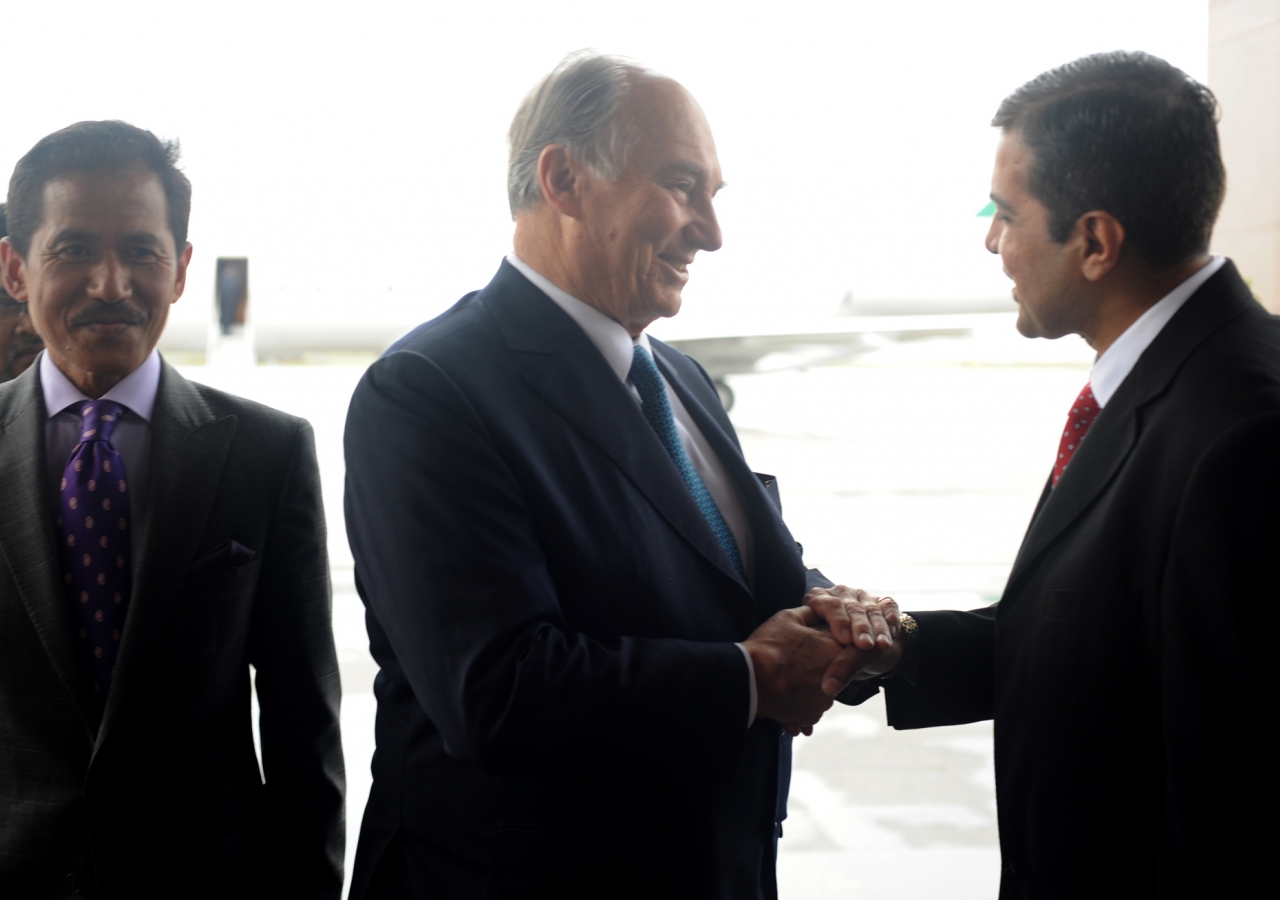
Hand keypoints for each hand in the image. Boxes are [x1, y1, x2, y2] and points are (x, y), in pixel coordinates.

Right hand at [741, 606, 844, 735]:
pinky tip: (786, 693)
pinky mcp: (813, 715)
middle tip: (797, 662)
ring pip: (822, 689)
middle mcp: (837, 677)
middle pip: (834, 670)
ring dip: (810, 685)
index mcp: (835, 649)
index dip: (826, 643)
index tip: (812, 644)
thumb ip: (811, 613)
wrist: (749, 679)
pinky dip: (801, 702)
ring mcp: (825, 699)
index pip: (844, 645)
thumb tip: (820, 612)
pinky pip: (811, 707)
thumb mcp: (789, 617)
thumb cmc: (768, 646)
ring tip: (788, 678)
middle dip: (819, 666)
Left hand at [805, 586, 904, 694]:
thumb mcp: (837, 658)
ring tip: (882, 646)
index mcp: (818, 600)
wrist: (868, 648)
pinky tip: (893, 631)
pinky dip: (891, 618)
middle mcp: (840, 594)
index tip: (845, 640)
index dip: (837, 621)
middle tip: (865, 645)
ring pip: (870, 609)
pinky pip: (889, 606)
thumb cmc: (840, 652)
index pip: (827, 604)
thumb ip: (836, 667)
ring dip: (878, 628)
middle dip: (859, 627)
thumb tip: (829, 689)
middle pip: (850, 607)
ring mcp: (862, 597)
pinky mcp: (883, 602)